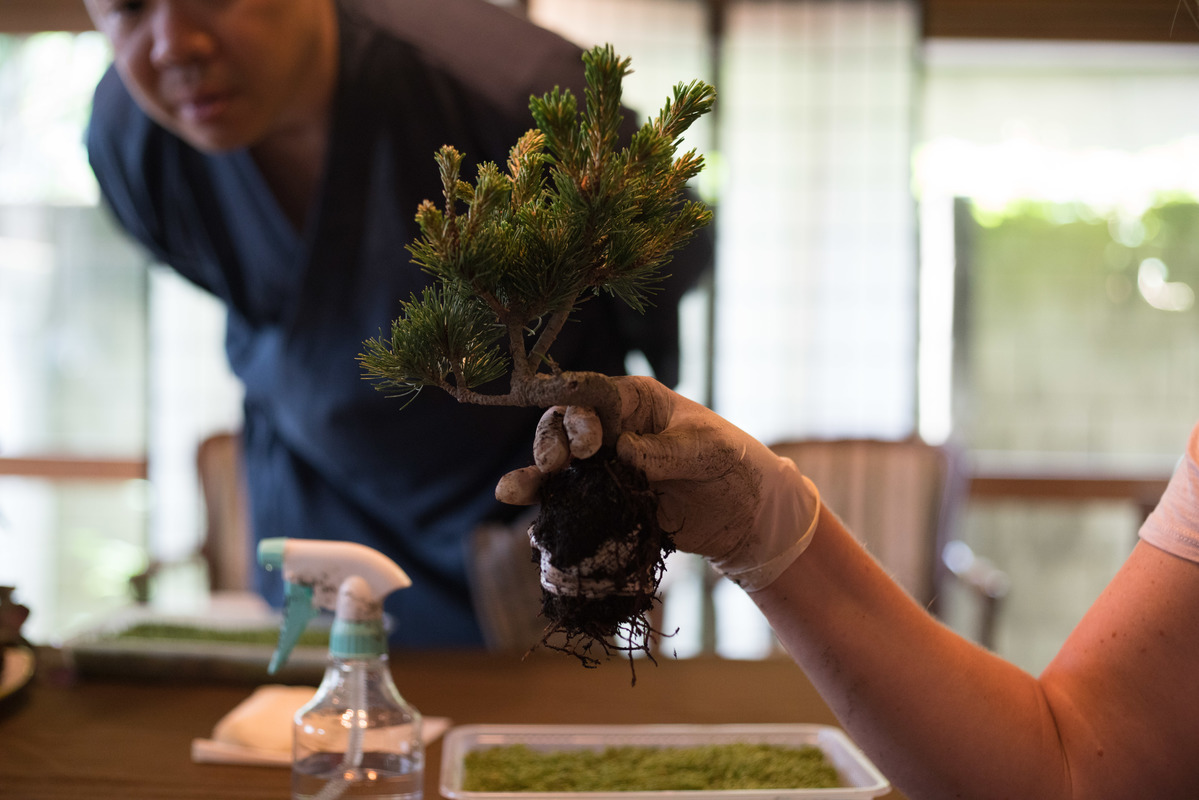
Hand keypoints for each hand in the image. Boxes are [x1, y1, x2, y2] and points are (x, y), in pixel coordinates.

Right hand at [497, 376, 820, 591]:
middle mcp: (612, 429)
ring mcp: (605, 466)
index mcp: (636, 402)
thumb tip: (624, 451)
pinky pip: (568, 499)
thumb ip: (666, 451)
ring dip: (534, 474)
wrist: (744, 516)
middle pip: (564, 426)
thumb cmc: (732, 465)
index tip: (586, 442)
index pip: (593, 395)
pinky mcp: (605, 501)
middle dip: (553, 442)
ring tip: (511, 491)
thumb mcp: (707, 450)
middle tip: (560, 465)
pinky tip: (520, 507)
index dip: (578, 411)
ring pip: (557, 464)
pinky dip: (544, 503)